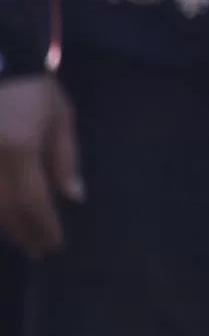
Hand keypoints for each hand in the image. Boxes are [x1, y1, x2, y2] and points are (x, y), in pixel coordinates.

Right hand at [0, 75, 78, 259]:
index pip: (32, 201)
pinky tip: (0, 214)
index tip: (53, 245)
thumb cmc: (30, 85)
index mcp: (19, 147)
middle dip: (20, 232)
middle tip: (35, 249)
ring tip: (16, 236)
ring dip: (1, 223)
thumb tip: (74, 197)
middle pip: (3, 209)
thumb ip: (65, 157)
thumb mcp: (59, 115)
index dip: (42, 227)